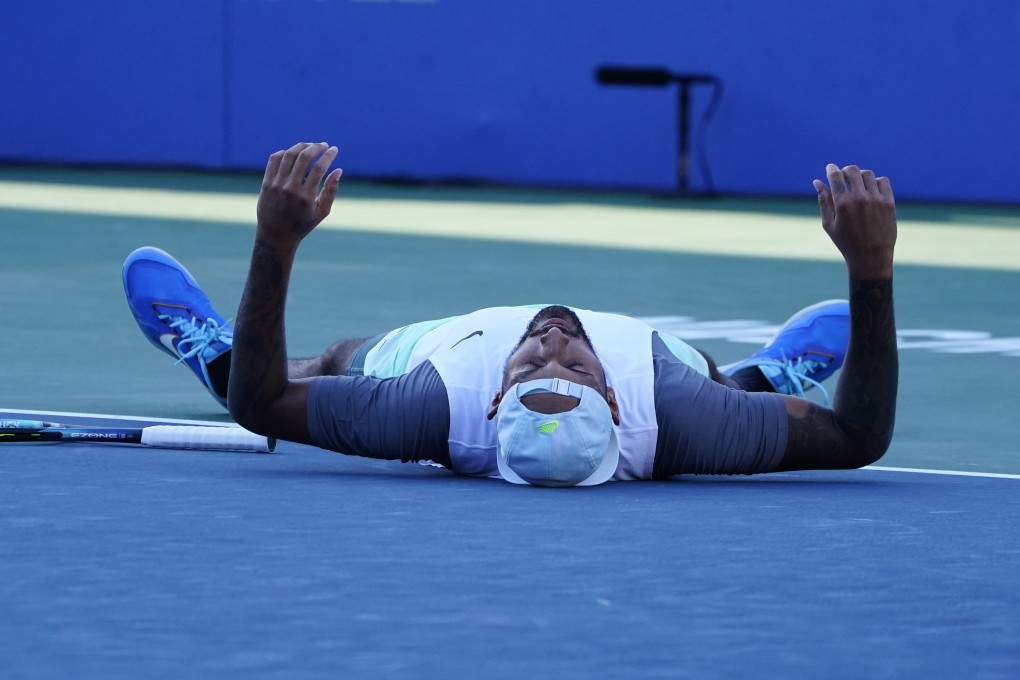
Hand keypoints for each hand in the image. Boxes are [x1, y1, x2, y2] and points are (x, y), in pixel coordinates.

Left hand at [256, 142, 341, 246]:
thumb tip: (339, 170)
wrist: (276, 235)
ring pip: (288, 155)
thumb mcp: (322, 212)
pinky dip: (286, 152)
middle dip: (316, 147)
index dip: (328, 156)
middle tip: (323, 145)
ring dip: (301, 146)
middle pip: (303, 158)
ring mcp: (276, 185)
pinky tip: (294, 153)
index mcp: (306, 197)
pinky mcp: (266, 183)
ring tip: (310, 146)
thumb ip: (331, 190)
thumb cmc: (302, 224)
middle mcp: (290, 189)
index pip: (319, 168)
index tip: (334, 149)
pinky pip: (275, 159)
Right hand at [813, 164, 896, 278]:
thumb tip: (817, 181)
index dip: (831, 169)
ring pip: (868, 174)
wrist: (871, 257)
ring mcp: (876, 200)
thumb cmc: (846, 242)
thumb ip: (824, 201)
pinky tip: (870, 190)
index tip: (830, 168)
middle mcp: (860, 199)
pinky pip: (883, 181)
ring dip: (860, 176)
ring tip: (857, 185)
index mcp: (843, 204)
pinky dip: (875, 182)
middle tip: (844, 176)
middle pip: (852, 170)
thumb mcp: (829, 224)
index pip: (836, 176)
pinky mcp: (889, 202)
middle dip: (845, 170)